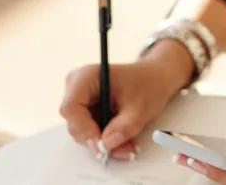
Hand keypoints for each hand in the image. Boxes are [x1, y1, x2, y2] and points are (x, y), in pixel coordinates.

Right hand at [59, 40, 194, 160]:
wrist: (155, 78)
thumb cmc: (147, 84)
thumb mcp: (141, 107)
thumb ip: (125, 126)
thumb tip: (107, 144)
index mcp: (87, 76)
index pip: (71, 108)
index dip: (84, 129)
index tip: (102, 144)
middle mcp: (78, 86)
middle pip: (75, 123)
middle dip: (99, 140)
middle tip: (123, 148)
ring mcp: (80, 99)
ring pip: (83, 132)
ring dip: (105, 142)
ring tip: (128, 144)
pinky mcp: (86, 111)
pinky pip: (90, 132)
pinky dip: (107, 139)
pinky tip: (123, 139)